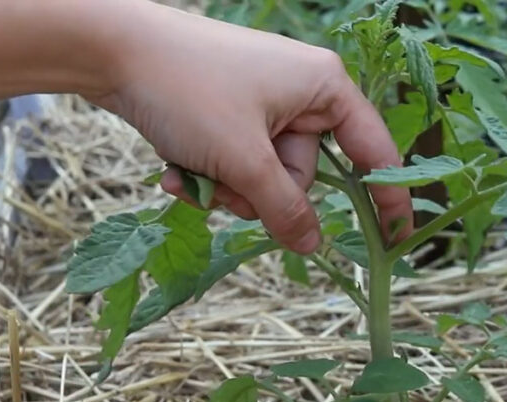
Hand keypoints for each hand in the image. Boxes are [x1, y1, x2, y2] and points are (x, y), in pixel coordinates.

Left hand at [91, 2, 411, 253]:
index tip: (397, 241)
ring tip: (188, 171)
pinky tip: (173, 168)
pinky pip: (237, 163)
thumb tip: (313, 247)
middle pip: (305, 176)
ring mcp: (264, 103)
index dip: (387, 198)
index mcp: (324, 87)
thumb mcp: (242, 159)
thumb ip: (284, 208)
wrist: (109, 48)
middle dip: (261, 193)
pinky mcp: (231, 113)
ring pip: (265, 177)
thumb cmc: (187, 89)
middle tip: (225, 185)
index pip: (374, 152)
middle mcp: (302, 93)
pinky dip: (208, 175)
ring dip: (227, 189)